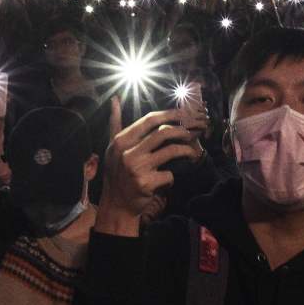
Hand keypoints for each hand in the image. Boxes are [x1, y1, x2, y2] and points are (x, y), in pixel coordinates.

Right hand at [95, 97, 202, 236]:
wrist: (116, 205)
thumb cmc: (117, 172)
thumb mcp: (112, 147)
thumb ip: (116, 123)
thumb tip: (115, 99)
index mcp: (121, 141)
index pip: (149, 120)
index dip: (169, 114)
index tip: (182, 113)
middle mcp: (127, 152)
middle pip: (163, 133)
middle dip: (181, 130)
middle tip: (191, 132)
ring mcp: (137, 168)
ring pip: (170, 151)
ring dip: (185, 150)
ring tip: (191, 151)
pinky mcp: (146, 183)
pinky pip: (169, 174)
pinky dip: (172, 177)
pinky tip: (168, 180)